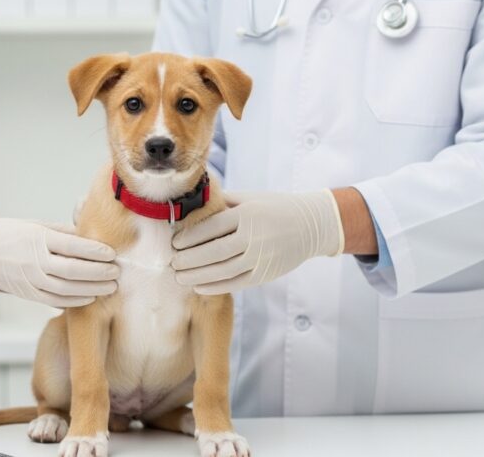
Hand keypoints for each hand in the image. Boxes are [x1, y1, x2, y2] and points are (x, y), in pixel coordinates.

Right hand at [0, 219, 118, 306]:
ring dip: (92, 289)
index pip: (74, 246)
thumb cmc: (7, 233)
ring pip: (67, 289)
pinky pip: (54, 301)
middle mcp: (34, 260)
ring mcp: (30, 279)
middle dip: (99, 273)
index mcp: (38, 238)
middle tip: (117, 272)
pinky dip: (75, 301)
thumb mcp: (34, 224)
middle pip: (74, 270)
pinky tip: (90, 297)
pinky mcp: (27, 293)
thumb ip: (62, 231)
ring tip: (110, 286)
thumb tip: (90, 235)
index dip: (96, 251)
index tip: (113, 253)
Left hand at [171, 191, 342, 294]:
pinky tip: (199, 286)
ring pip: (222, 270)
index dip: (189, 237)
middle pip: (212, 251)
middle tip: (172, 262)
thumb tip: (193, 201)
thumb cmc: (275, 207)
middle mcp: (254, 236)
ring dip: (196, 276)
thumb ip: (224, 201)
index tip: (174, 243)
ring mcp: (260, 257)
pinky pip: (236, 283)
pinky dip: (215, 287)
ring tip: (180, 276)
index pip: (211, 228)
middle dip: (188, 259)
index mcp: (247, 214)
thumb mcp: (251, 198)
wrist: (311, 225)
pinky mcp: (265, 274)